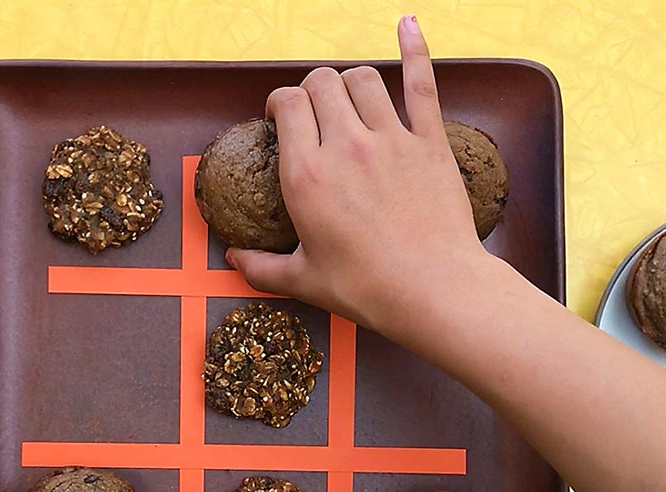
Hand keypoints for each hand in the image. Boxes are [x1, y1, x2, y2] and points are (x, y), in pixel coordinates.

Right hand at [227, 15, 492, 351]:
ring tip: (348, 98)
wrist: (433, 291)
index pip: (288, 105)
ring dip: (350, 82)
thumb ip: (259, 267)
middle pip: (322, 83)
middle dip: (312, 90)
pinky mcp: (429, 142)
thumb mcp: (303, 280)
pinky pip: (421, 82)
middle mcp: (345, 146)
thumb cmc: (366, 288)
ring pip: (363, 78)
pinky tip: (407, 23)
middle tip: (314, 112)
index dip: (282, 103)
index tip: (282, 117)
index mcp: (307, 175)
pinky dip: (415, 49)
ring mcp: (391, 139)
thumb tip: (232, 259)